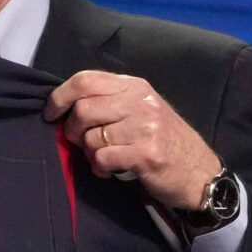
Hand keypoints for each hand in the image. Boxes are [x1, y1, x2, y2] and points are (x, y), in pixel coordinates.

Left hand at [44, 70, 222, 209]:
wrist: (200, 172)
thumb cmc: (165, 141)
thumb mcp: (142, 110)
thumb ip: (110, 102)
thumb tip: (66, 106)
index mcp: (135, 86)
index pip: (85, 79)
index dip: (60, 96)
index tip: (50, 113)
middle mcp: (140, 101)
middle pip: (83, 109)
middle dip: (73, 130)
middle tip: (80, 143)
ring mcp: (145, 127)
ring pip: (91, 137)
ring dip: (89, 153)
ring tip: (103, 158)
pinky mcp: (146, 153)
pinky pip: (102, 158)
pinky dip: (100, 168)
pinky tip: (110, 170)